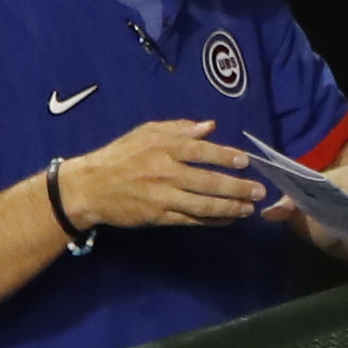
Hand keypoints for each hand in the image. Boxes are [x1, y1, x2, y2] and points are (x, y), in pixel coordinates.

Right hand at [69, 119, 266, 229]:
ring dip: (230, 208)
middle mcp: (165, 173)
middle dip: (237, 187)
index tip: (245, 161)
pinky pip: (190, 220)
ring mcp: (162, 197)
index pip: (200, 151)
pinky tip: (227, 219)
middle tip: (259, 191)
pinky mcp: (158, 216)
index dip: (225, 156)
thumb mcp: (145, 133)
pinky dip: (211, 221)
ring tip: (249, 209)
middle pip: (208, 181)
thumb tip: (209, 126)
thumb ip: (179, 129)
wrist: (88, 187)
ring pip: (203, 205)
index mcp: (162, 148)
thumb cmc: (120, 156)